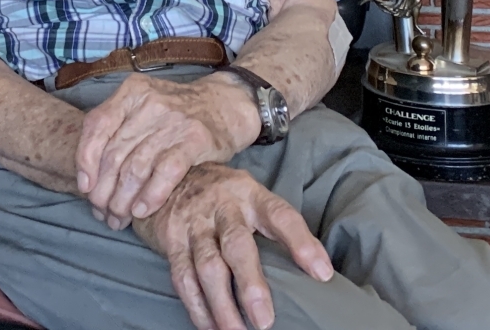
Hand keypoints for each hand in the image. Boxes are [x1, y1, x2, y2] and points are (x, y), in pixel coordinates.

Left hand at [76, 72, 259, 227]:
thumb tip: (88, 176)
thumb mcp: (144, 105)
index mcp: (131, 92)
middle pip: (115, 153)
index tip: (84, 187)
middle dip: (103, 190)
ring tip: (119, 218)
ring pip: (137, 167)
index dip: (85, 160)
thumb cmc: (176, 113)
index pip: (96, 125)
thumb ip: (118, 129)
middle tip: (101, 212)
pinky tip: (143, 210)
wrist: (225, 105)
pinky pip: (165, 172)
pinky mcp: (195, 138)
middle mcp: (149, 103)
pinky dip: (151, 195)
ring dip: (123, 200)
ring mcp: (173, 120)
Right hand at [133, 164, 332, 329]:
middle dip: (250, 284)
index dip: (301, 242)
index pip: (281, 216)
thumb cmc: (223, 196)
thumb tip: (316, 269)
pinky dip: (197, 307)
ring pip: (207, 267)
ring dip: (222, 305)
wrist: (167, 174)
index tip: (322, 273)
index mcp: (250, 194)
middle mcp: (222, 207)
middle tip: (264, 320)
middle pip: (237, 245)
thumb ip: (275, 225)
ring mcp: (193, 223)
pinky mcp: (171, 240)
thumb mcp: (250, 195)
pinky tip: (210, 327)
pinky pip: (183, 278)